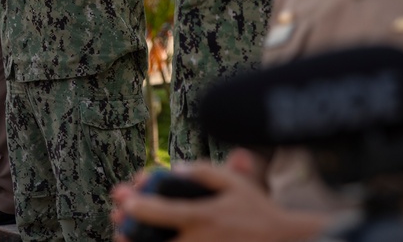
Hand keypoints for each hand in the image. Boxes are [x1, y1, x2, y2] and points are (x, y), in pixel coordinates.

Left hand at [112, 151, 325, 241]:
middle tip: (117, 226)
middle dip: (131, 235)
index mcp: (204, 216)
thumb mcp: (234, 184)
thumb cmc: (256, 210)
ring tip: (122, 239)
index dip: (140, 207)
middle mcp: (200, 240)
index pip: (165, 212)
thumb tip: (176, 168)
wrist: (285, 241)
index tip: (124, 201)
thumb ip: (205, 173)